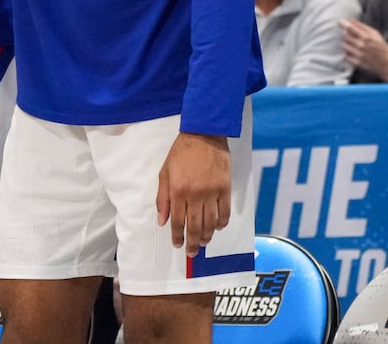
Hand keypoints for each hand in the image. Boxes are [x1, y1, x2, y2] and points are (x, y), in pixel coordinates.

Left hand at [155, 131, 231, 256]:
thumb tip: (162, 221)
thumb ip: (162, 198)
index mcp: (178, 192)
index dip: (177, 236)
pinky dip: (222, 223)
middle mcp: (195, 195)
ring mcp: (212, 193)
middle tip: (192, 252)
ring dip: (207, 236)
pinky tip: (218, 227)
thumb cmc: (181, 153)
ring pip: (211, 223)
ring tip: (204, 242)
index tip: (177, 245)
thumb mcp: (165, 173)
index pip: (177, 221)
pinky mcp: (225, 188)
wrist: (204, 134)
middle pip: (195, 226)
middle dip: (193, 243)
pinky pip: (225, 212)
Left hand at [340, 19, 387, 80]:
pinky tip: (354, 52)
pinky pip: (345, 55)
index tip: (340, 21)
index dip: (343, 23)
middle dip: (346, 33)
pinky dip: (348, 53)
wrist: (387, 65)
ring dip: (346, 43)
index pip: (350, 28)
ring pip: (344, 45)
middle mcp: (361, 46)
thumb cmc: (382, 48)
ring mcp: (358, 55)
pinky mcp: (356, 63)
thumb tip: (352, 20)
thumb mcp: (376, 34)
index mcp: (367, 37)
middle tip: (351, 35)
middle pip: (345, 36)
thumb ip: (363, 27)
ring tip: (354, 44)